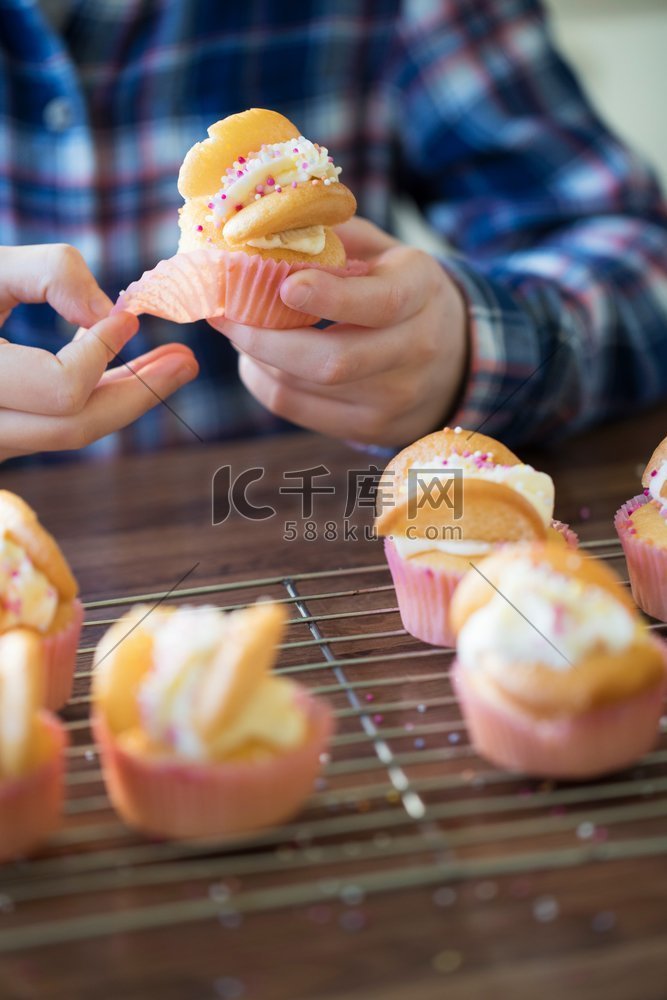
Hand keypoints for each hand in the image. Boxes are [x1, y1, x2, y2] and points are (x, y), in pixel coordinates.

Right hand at [0, 244, 198, 459]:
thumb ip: (49, 273)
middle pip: (75, 427)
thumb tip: (110, 314)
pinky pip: (55, 424)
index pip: (59, 389)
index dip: (100, 352)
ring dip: (124, 399)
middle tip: (187, 361)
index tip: (126, 315)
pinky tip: (128, 372)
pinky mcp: (0, 434)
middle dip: (140, 392)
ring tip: (173, 366)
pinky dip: (95, 399)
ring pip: (68, 431)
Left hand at [209, 218, 467, 445]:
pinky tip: (257, 359)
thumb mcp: (384, 250)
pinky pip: (296, 408)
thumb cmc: (399, 289)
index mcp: (421, 291)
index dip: (330, 297)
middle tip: (224, 312)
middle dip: (265, 339)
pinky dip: (264, 381)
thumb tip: (261, 221)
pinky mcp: (370, 428)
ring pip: (304, 387)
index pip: (379, 302)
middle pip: (333, 361)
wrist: (452, 358)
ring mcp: (394, 398)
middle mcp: (415, 349)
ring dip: (257, 357)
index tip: (284, 284)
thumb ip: (333, 234)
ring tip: (236, 327)